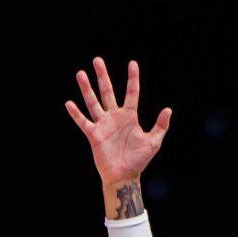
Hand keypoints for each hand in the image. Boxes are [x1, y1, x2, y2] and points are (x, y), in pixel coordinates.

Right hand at [67, 58, 170, 195]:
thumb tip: (168, 109)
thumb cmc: (138, 160)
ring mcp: (103, 125)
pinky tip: (69, 103)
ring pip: (93, 102)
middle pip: (107, 92)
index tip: (132, 63)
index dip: (132, 78)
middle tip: (97, 60)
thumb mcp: (153, 142)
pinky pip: (84, 122)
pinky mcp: (94, 135)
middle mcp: (115, 117)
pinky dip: (76, 114)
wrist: (124, 176)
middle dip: (102, 76)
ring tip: (80, 74)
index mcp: (129, 116)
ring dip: (86, 89)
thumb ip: (160, 126)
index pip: (132, 93)